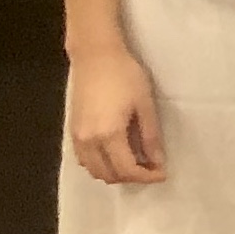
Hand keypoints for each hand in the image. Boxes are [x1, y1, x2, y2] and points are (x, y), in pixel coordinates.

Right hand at [67, 46, 166, 184]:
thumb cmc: (125, 76)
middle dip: (131, 177)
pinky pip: (84, 159)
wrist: (95, 56)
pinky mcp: (72, 130)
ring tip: (135, 161)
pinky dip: (100, 164)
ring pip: (93, 170)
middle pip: (108, 175)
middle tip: (150, 167)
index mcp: (109, 135)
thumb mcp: (145, 105)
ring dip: (114, 173)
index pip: (127, 170)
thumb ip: (150, 137)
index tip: (162, 173)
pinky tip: (116, 153)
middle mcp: (88, 141)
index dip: (146, 176)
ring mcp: (77, 137)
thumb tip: (157, 161)